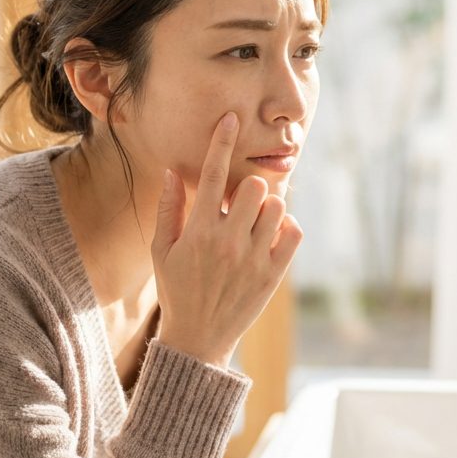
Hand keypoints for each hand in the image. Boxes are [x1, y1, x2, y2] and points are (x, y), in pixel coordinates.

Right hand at [151, 112, 303, 368]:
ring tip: (253, 222)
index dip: (222, 142)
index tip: (231, 118)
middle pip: (255, 187)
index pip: (214, 175)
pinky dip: (287, 227)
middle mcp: (228, 242)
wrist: (198, 339)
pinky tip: (271, 235)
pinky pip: (294, 233)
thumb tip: (174, 171)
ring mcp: (254, 259)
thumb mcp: (162, 251)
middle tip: (240, 202)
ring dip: (268, 207)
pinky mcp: (273, 274)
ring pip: (277, 207)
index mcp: (199, 232)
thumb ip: (169, 209)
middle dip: (248, 188)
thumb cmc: (177, 290)